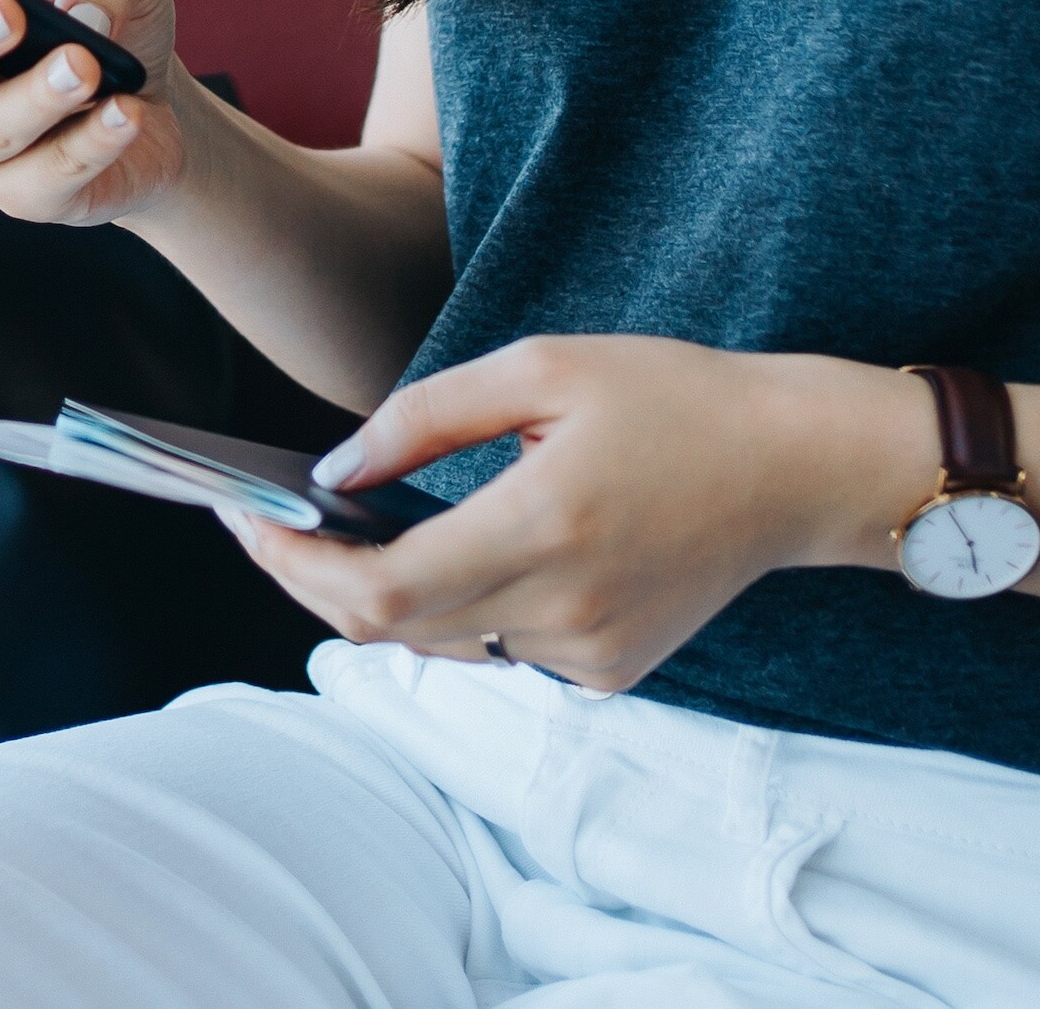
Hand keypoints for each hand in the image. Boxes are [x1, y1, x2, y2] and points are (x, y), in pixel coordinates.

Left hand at [228, 336, 923, 694]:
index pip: (377, 591)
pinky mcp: (609, 672)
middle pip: (391, 630)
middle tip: (270, 519)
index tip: (242, 515)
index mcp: (543, 530)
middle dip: (315, 577)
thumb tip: (333, 469)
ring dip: (388, 592)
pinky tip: (472, 545)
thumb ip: (425, 417)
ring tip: (351, 526)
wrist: (797, 468)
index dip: (292, 565)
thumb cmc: (674, 397)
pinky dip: (463, 604)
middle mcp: (562, 613)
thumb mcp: (543, 367)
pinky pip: (499, 647)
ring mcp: (589, 656)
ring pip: (440, 642)